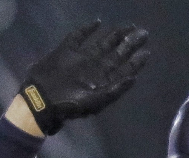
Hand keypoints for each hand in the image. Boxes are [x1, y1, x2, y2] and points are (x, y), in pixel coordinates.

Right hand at [20, 20, 149, 134]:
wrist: (41, 100)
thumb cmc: (69, 104)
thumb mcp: (96, 102)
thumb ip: (115, 90)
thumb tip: (133, 78)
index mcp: (103, 81)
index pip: (124, 68)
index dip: (136, 61)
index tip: (147, 51)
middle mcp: (95, 68)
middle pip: (116, 53)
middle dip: (130, 44)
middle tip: (144, 33)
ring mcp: (81, 59)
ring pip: (102, 44)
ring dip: (115, 36)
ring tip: (129, 27)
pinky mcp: (66, 51)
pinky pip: (78, 36)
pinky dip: (87, 29)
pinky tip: (98, 22)